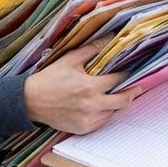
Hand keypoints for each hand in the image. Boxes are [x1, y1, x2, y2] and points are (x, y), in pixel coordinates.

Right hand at [23, 40, 138, 134]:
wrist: (31, 101)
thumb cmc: (50, 79)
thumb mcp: (70, 60)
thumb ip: (92, 49)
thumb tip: (109, 37)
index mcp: (90, 86)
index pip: (117, 80)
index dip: (126, 75)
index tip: (131, 72)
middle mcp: (92, 105)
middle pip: (122, 101)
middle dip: (131, 93)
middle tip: (136, 88)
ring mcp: (88, 119)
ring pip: (113, 113)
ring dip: (116, 104)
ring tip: (117, 96)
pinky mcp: (83, 129)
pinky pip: (101, 123)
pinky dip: (104, 114)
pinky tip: (102, 107)